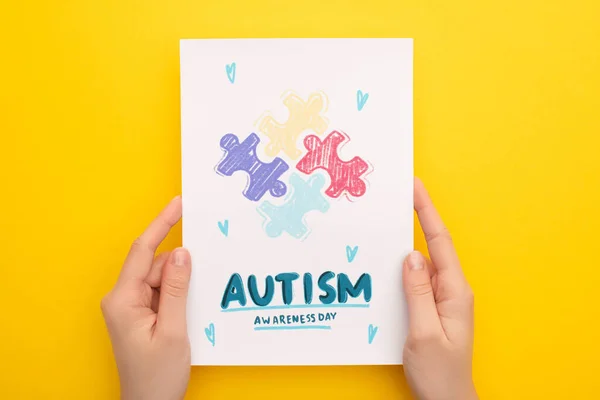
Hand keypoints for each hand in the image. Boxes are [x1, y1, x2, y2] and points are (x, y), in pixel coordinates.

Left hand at [101, 196, 191, 399]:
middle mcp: (122, 300)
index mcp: (123, 300)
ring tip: (190, 311)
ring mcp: (130, 307)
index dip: (162, 224)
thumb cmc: (156, 377)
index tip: (178, 204)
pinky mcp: (140, 315)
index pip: (142, 251)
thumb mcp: (173, 330)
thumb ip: (177, 288)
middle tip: (200, 278)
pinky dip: (177, 294)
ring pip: (161, 279)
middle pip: (155, 265)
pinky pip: (161, 292)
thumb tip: (182, 253)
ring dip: (179, 286)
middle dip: (179, 269)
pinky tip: (187, 309)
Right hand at [402, 179, 477, 399]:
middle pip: (429, 247)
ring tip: (379, 232)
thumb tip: (410, 255)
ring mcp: (440, 299)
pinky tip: (382, 270)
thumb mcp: (424, 333)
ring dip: (401, 249)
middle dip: (412, 220)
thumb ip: (417, 292)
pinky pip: (414, 282)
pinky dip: (399, 271)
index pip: (440, 241)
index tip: (415, 186)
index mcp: (454, 291)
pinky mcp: (430, 308)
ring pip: (418, 265)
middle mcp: (450, 290)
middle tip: (390, 201)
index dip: (426, 211)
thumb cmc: (440, 374)